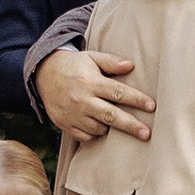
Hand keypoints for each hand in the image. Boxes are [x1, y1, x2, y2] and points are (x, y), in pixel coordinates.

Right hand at [38, 49, 153, 141]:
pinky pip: (86, 136)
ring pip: (99, 129)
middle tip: (147, 134)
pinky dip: (96, 134)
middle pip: (111, 116)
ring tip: (119, 123)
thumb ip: (111, 62)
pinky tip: (101, 126)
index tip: (152, 106)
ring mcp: (72, 114)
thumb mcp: (92, 58)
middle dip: (131, 126)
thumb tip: (131, 65)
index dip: (136, 100)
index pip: (117, 92)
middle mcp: (81, 100)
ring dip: (112, 129)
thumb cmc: (74, 66)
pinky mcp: (65, 125)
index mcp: (90, 82)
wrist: (43, 74)